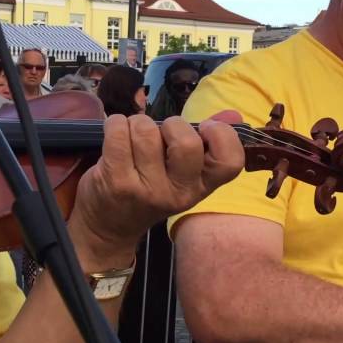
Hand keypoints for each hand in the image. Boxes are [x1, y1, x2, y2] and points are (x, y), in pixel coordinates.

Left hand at [67, 111, 245, 265]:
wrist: (108, 227)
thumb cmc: (149, 190)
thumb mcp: (182, 174)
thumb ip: (208, 143)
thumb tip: (233, 115)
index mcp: (201, 188)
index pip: (230, 162)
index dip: (221, 135)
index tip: (204, 129)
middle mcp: (178, 193)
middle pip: (187, 143)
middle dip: (172, 125)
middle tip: (162, 134)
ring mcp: (147, 189)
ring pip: (147, 130)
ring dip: (137, 124)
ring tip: (133, 137)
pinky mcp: (116, 181)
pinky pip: (119, 132)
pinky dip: (116, 124)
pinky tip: (116, 134)